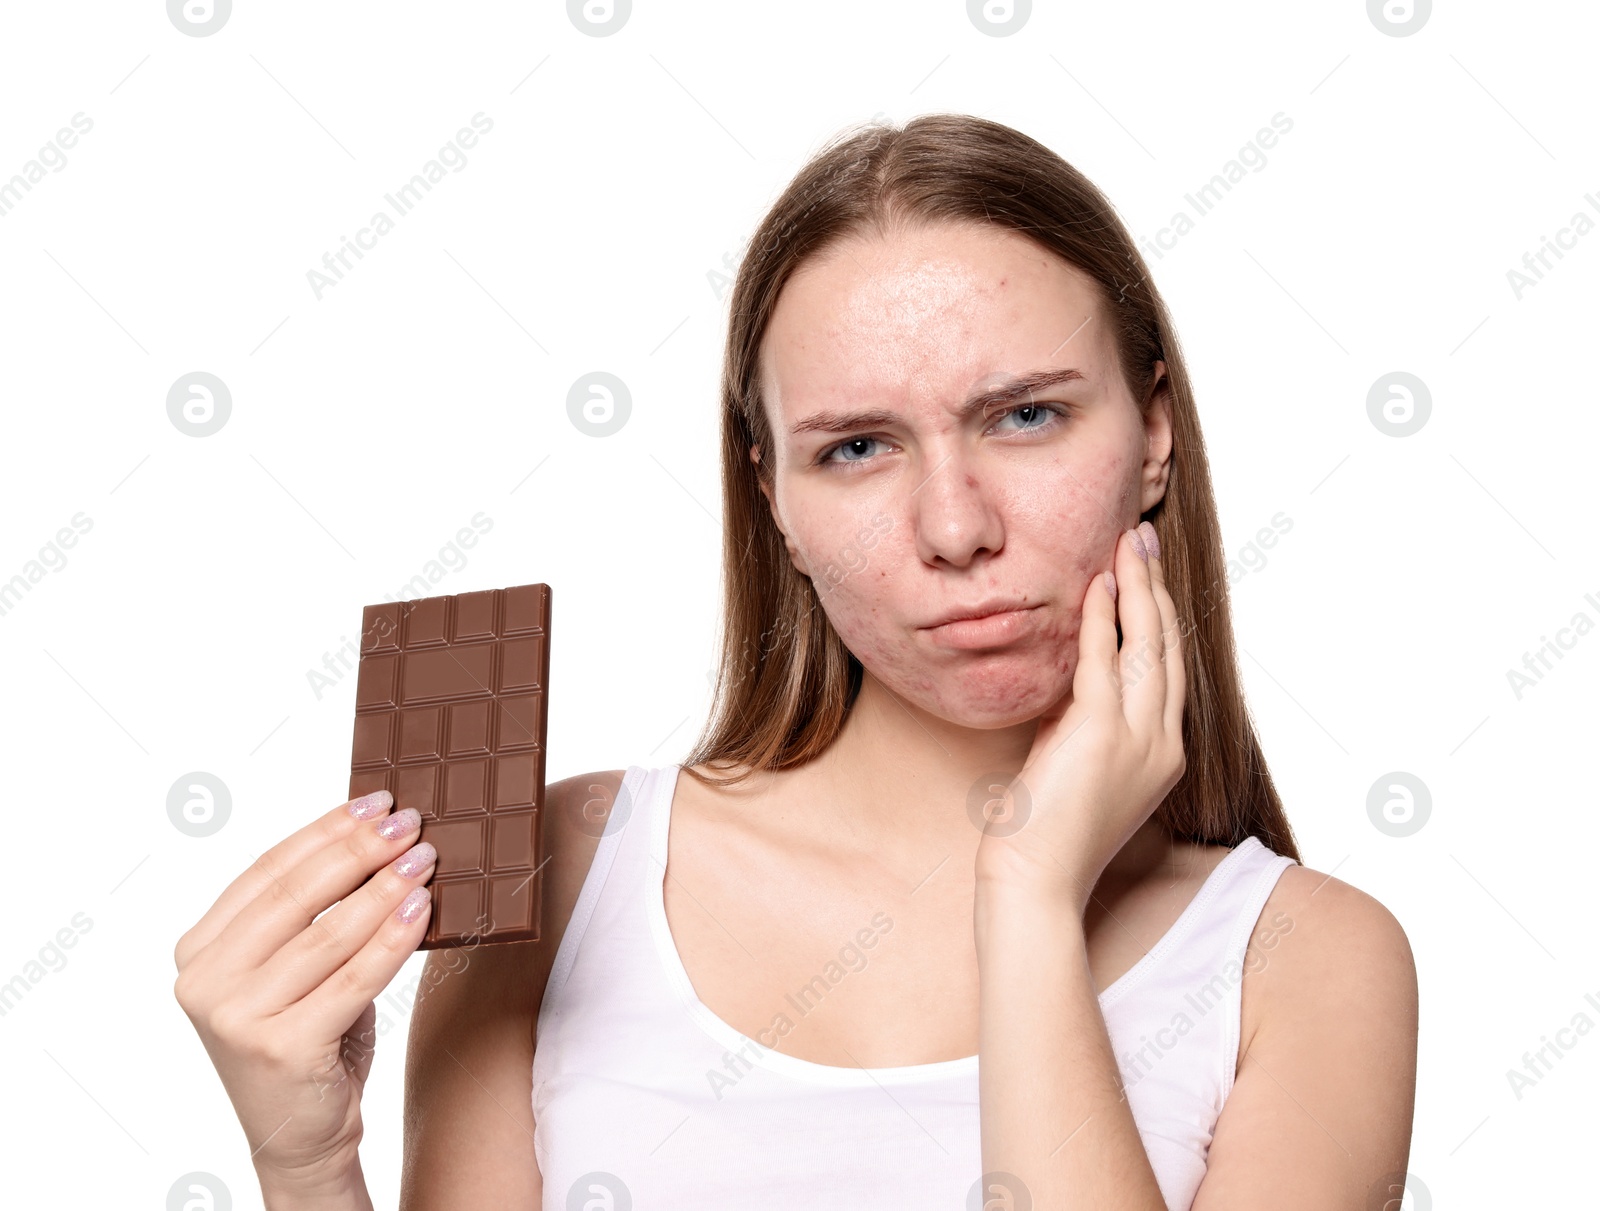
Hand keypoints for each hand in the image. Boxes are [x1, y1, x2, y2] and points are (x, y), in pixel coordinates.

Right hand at [172, 789, 436, 1197]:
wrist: (300, 1135)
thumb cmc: (307, 1038)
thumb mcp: (294, 969)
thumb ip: (310, 912)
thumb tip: (376, 833)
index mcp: (199, 950)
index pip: (267, 871)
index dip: (325, 830)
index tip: (375, 801)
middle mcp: (205, 981)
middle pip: (295, 896)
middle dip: (359, 851)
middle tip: (410, 821)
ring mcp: (237, 1017)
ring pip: (328, 934)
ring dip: (383, 889)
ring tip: (425, 858)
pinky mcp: (281, 1048)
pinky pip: (353, 978)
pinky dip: (392, 939)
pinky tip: (422, 908)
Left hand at [974, 521, 1186, 914]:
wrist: (1035, 882)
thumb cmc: (1045, 833)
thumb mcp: (1076, 767)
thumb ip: (1084, 724)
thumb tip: (1072, 682)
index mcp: (1162, 754)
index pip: (1169, 670)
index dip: (1159, 615)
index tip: (1146, 572)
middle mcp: (1162, 745)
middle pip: (1168, 648)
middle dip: (1156, 587)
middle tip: (1142, 537)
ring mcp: (1138, 741)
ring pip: (1147, 647)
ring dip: (1137, 589)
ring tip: (1129, 543)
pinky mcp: (1101, 736)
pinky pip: (1103, 663)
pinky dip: (1102, 621)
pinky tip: (1099, 586)